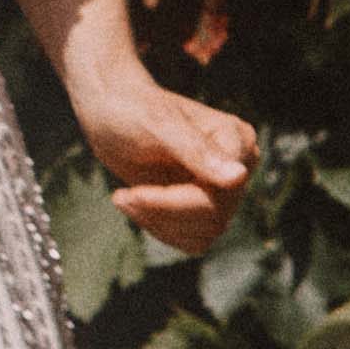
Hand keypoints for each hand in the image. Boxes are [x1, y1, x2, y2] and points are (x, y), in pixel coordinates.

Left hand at [73, 54, 257, 264]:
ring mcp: (224, 189)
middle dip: (161, 213)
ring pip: (203, 235)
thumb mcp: (159, 127)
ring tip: (125, 198)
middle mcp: (239, 166)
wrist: (110, 111)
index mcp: (237, 141)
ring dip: (157, 223)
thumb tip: (239, 178)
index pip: (219, 196)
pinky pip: (193, 239)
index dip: (172, 202)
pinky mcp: (206, 205)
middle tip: (121, 197)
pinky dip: (160, 228)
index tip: (131, 193)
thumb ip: (198, 151)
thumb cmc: (131, 109)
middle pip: (213, 219)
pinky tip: (138, 204)